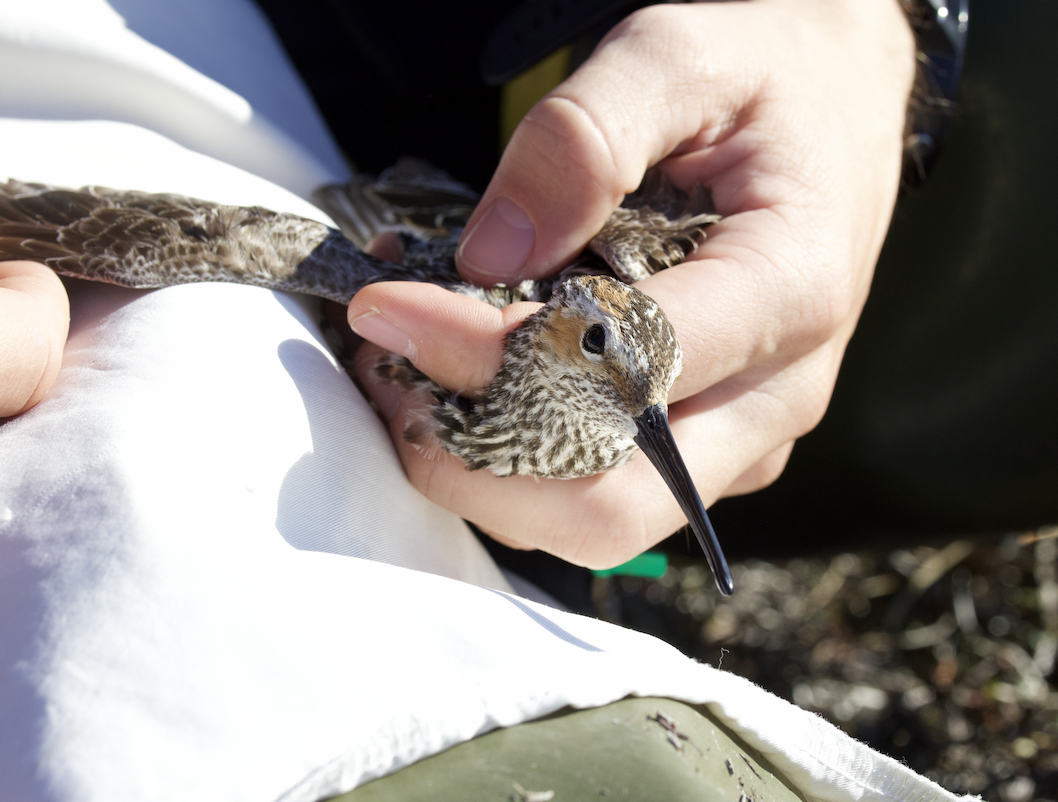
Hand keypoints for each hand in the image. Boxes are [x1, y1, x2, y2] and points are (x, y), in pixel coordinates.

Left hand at [347, 0, 914, 567]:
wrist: (834, 105)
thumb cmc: (767, 78)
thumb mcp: (680, 54)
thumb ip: (585, 137)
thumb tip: (491, 254)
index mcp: (789, 292)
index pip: (621, 373)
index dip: (489, 357)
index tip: (391, 307)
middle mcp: (773, 394)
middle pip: (606, 505)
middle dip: (471, 458)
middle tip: (388, 366)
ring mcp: (738, 434)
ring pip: (587, 517)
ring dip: (476, 460)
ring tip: (406, 360)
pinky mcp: (699, 443)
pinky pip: (592, 484)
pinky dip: (508, 448)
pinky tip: (457, 368)